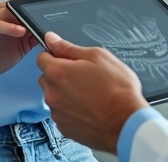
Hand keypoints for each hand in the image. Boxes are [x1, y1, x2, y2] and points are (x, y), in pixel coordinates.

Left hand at [37, 32, 147, 153]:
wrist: (126, 122)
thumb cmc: (117, 89)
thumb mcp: (97, 56)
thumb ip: (69, 47)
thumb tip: (51, 39)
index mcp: (57, 72)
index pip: (41, 57)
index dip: (55, 55)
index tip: (68, 60)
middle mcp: (52, 94)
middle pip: (46, 78)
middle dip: (59, 75)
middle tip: (82, 77)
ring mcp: (57, 113)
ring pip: (54, 97)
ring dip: (65, 94)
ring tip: (89, 94)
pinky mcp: (64, 128)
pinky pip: (61, 114)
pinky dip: (70, 110)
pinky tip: (88, 108)